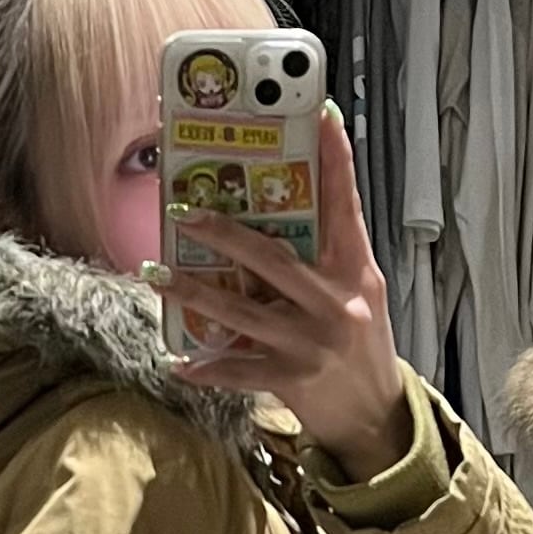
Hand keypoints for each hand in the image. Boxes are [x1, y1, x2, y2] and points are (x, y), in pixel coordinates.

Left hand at [149, 103, 412, 480]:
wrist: (376, 417)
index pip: (346, 207)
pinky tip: (179, 363)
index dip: (335, 161)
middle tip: (183, 212)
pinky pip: (238, 371)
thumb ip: (328, 256)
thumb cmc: (361, 346)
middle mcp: (335, 304)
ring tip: (157, 274)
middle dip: (224, 233)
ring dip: (193, 292)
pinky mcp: (292, 380)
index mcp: (354, 273)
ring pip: (242, 312)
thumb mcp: (359, 294)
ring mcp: (311, 344)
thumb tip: (284, 212)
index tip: (320, 116)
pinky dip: (207, 368)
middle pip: (272, 258)